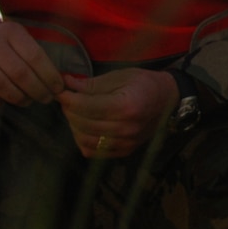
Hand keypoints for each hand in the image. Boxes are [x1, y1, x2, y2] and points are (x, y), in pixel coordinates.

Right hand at [0, 20, 65, 109]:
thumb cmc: (0, 43)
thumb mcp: (18, 39)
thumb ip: (35, 56)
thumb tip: (59, 83)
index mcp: (9, 31)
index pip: (35, 57)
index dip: (50, 76)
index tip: (58, 88)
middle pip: (20, 74)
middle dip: (37, 91)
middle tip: (45, 98)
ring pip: (1, 87)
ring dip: (19, 98)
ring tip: (27, 100)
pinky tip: (3, 100)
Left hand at [58, 68, 179, 159]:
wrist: (168, 99)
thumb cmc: (144, 83)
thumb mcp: (119, 76)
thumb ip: (91, 84)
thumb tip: (66, 83)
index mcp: (127, 106)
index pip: (86, 106)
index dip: (68, 99)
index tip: (59, 91)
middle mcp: (126, 128)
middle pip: (83, 123)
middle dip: (69, 110)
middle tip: (67, 99)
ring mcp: (126, 142)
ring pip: (85, 140)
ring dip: (74, 126)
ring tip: (75, 112)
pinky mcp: (124, 150)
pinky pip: (93, 152)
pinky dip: (83, 140)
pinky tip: (84, 126)